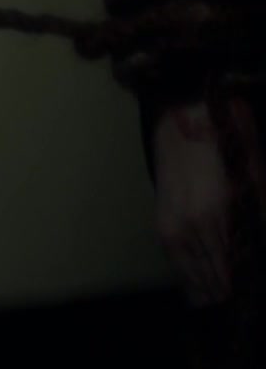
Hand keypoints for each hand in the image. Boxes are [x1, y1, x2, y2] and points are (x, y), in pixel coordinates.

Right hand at [151, 99, 259, 306]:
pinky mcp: (162, 221)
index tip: (249, 295)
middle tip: (237, 303)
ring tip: (218, 303)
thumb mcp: (255, 173)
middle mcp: (191, 225)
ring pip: (191, 273)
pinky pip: (177, 261)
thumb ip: (260, 210)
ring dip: (207, 290)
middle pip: (212, 275)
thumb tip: (260, 242)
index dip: (244, 283)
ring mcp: (173, 225)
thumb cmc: (225, 138)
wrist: (183, 115)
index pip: (234, 265)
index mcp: (217, 212)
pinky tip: (198, 288)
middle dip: (226, 291)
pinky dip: (188, 278)